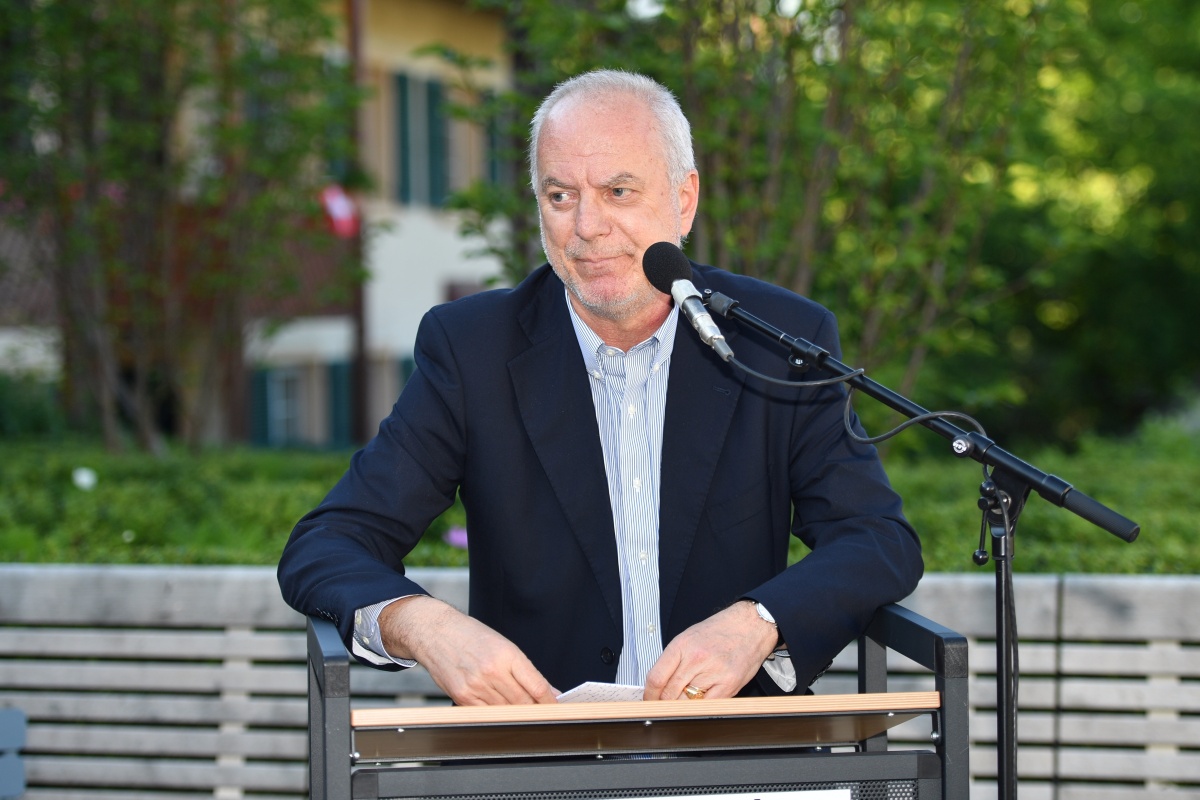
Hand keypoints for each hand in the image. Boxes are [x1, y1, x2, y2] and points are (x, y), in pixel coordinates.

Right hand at [378, 595, 559, 704]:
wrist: (435, 632)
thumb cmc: (470, 635)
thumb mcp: (503, 644)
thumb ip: (525, 669)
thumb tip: (546, 690)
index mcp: (507, 654)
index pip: (537, 686)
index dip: (551, 701)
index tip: (558, 706)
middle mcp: (492, 671)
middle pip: (524, 702)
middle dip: (538, 710)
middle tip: (547, 713)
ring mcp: (476, 686)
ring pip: (507, 711)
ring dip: (519, 715)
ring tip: (527, 714)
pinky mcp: (462, 697)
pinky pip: (487, 714)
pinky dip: (498, 715)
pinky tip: (504, 713)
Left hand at [643, 600, 777, 700]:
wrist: (751, 625)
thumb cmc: (720, 631)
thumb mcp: (689, 637)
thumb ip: (673, 660)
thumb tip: (658, 684)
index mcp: (682, 645)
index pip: (656, 678)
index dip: (649, 695)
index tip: (648, 700)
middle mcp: (696, 658)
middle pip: (669, 693)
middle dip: (664, 703)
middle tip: (663, 706)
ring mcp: (713, 672)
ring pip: (687, 702)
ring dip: (682, 706)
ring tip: (685, 700)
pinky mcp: (729, 684)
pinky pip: (708, 706)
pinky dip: (701, 708)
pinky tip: (700, 702)